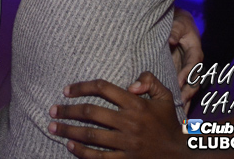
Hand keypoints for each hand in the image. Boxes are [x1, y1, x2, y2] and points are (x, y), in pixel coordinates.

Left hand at [48, 72, 188, 158]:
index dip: (81, 87)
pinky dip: (82, 152)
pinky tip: (70, 146)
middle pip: (90, 113)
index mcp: (136, 104)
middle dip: (67, 110)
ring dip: (68, 131)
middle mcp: (129, 122)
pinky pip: (99, 156)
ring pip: (90, 135)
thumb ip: (150, 81)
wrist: (181, 156)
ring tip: (53, 127)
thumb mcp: (165, 98)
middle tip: (52, 110)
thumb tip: (131, 83)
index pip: (103, 88)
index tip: (66, 90)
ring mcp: (127, 143)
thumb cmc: (169, 124)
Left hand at [169, 7, 202, 105]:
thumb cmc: (178, 22)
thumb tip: (171, 39)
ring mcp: (188, 71)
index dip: (187, 74)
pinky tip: (177, 113)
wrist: (178, 23)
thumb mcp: (178, 24)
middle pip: (194, 81)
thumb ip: (175, 31)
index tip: (179, 83)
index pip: (193, 64)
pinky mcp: (181, 75)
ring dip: (186, 101)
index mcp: (195, 51)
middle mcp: (194, 64)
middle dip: (188, 93)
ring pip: (190, 89)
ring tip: (181, 115)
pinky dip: (181, 101)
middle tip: (180, 104)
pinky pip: (182, 89)